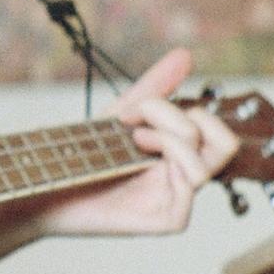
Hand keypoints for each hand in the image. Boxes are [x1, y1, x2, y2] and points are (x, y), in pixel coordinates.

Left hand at [37, 47, 238, 238]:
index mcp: (179, 156)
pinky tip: (136, 156)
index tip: (135, 109)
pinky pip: (192, 186)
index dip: (180, 109)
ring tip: (136, 140)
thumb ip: (156, 88)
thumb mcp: (122, 114)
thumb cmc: (84, 156)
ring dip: (173, 139)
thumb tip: (185, 54)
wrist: (48, 184)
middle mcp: (183, 179)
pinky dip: (171, 158)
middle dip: (181, 120)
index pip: (215, 130)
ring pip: (210, 164)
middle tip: (141, 124)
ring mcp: (177, 201)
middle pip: (226, 146)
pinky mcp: (167, 219)